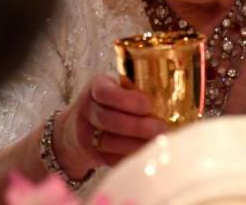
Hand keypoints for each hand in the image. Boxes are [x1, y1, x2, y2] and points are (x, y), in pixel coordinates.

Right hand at [53, 74, 167, 177]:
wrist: (74, 130)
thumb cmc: (106, 104)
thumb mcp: (114, 88)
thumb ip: (134, 90)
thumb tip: (171, 98)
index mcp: (96, 87)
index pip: (105, 92)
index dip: (126, 100)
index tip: (148, 105)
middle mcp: (87, 110)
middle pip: (108, 119)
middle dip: (137, 126)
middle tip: (162, 129)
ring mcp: (87, 134)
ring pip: (110, 142)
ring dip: (136, 144)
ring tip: (159, 144)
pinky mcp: (92, 155)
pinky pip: (112, 158)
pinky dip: (131, 157)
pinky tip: (148, 156)